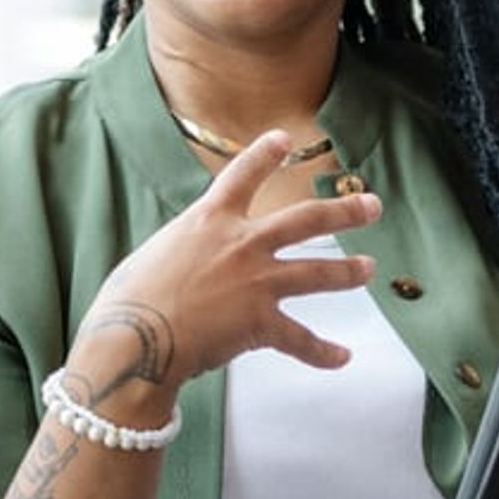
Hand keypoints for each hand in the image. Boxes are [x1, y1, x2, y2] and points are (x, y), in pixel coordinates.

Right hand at [76, 129, 380, 391]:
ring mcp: (257, 282)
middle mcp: (241, 244)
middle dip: (343, 212)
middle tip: (370, 206)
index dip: (265, 154)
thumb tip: (186, 263)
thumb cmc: (128, 300)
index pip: (243, 175)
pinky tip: (341, 358)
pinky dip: (322, 352)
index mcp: (208, 220)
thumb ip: (182, 251)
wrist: (134, 337)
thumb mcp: (154, 255)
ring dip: (348, 270)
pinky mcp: (261, 322)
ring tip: (368, 268)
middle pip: (305, 219)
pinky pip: (301, 340)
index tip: (284, 140)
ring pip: (318, 272)